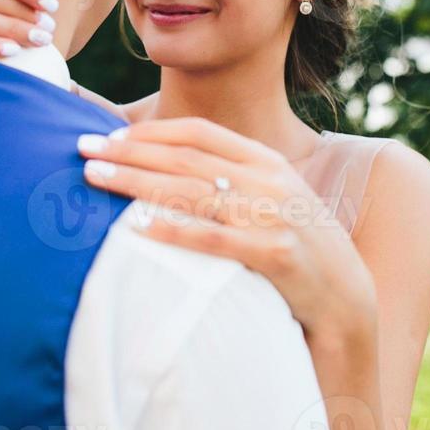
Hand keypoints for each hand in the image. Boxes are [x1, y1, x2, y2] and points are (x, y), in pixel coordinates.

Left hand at [76, 117, 377, 340]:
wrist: (347, 297)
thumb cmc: (295, 247)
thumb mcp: (270, 200)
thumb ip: (230, 181)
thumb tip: (167, 169)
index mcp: (266, 161)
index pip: (199, 133)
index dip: (150, 131)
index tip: (108, 136)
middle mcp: (269, 181)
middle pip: (186, 158)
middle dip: (128, 151)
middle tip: (82, 149)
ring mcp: (273, 216)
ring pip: (191, 191)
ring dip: (136, 181)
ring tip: (95, 177)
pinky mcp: (275, 255)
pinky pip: (213, 240)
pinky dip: (172, 230)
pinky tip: (136, 226)